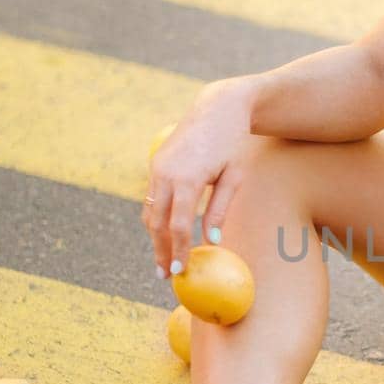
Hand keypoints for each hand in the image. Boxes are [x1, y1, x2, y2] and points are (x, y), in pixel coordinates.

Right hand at [143, 78, 256, 275]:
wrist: (218, 107)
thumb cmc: (233, 143)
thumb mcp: (233, 176)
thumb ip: (220, 210)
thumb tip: (212, 242)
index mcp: (187, 179)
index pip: (179, 225)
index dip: (178, 250)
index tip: (180, 271)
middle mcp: (166, 174)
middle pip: (158, 223)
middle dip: (161, 251)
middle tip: (165, 276)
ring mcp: (157, 168)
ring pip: (150, 212)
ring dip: (155, 238)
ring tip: (163, 261)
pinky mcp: (156, 164)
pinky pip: (152, 199)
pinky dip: (156, 219)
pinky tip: (163, 235)